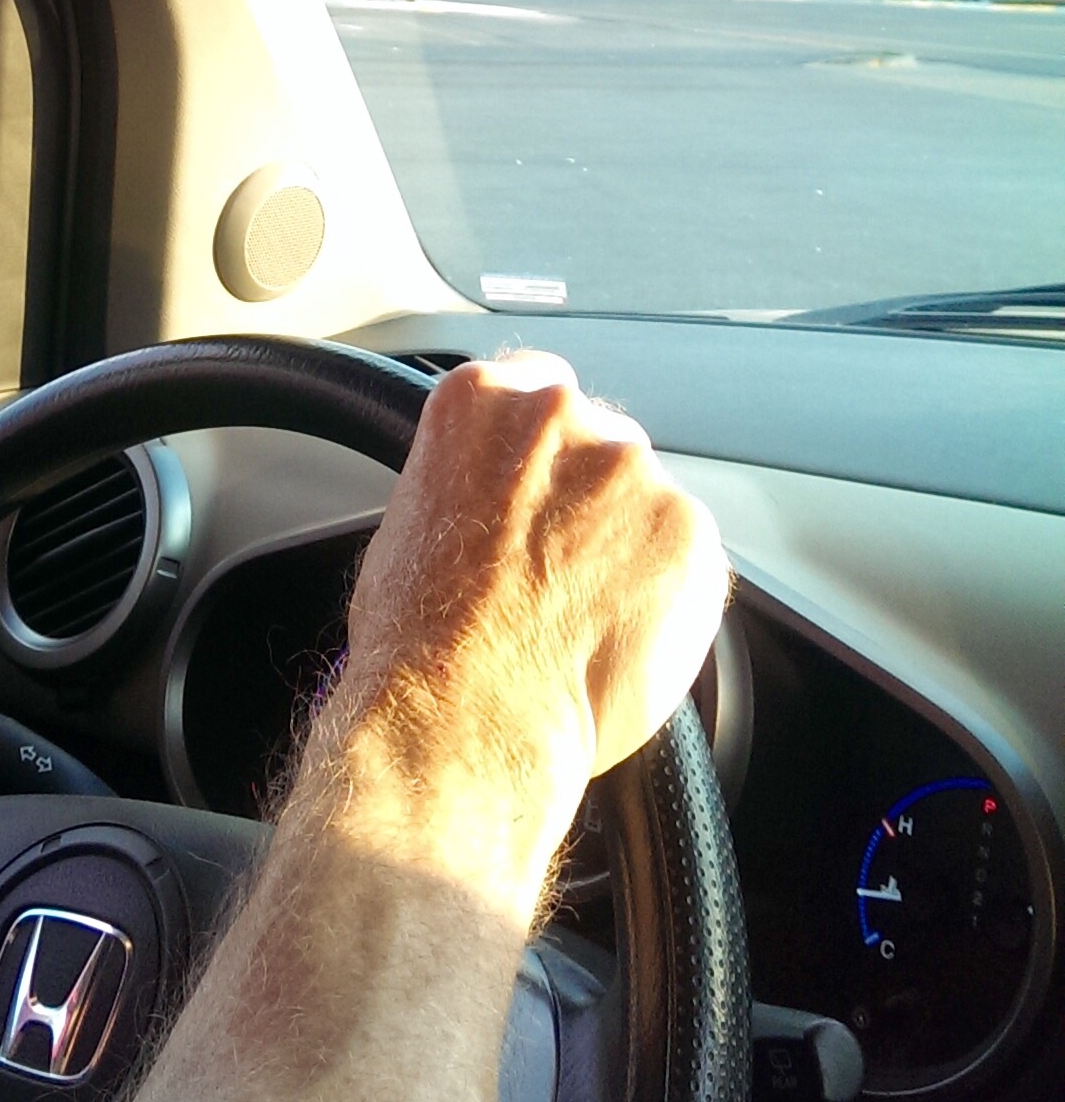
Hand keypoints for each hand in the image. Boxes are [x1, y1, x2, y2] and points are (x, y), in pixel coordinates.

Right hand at [331, 353, 729, 888]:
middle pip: (598, 440)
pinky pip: (690, 560)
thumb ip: (467, 484)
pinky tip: (617, 637)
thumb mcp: (409, 526)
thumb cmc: (418, 643)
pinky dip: (669, 597)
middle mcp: (561, 415)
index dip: (539, 449)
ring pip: (647, 503)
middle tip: (555, 574)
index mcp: (482, 400)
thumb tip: (491, 505)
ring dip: (629, 549)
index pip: (535, 386)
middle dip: (589, 500)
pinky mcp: (690, 531)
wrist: (465, 715)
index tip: (538, 484)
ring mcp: (632, 469)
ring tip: (580, 620)